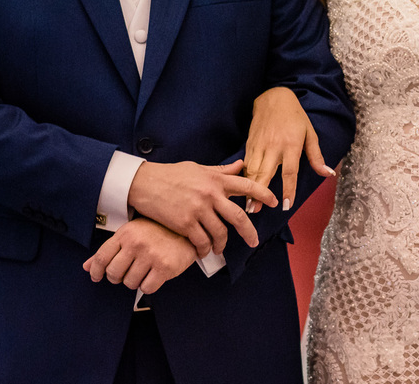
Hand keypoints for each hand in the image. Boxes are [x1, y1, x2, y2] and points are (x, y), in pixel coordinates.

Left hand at [83, 217, 197, 293]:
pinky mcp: (165, 267)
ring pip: (129, 283)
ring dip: (134, 281)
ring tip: (142, 271)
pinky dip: (148, 286)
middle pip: (114, 274)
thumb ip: (109, 250)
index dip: (96, 271)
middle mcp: (136, 243)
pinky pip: (147, 288)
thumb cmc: (156, 231)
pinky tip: (153, 275)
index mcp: (125, 233)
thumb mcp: (131, 234)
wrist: (187, 230)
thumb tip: (86, 267)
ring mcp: (151, 255)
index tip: (96, 276)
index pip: (101, 257)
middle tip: (124, 273)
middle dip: (117, 277)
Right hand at [127, 160, 276, 256]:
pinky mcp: (185, 223)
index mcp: (215, 179)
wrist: (143, 183)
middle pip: (238, 216)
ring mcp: (198, 209)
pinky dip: (204, 250)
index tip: (274, 202)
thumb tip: (240, 165)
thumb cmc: (170, 174)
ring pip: (220, 233)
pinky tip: (202, 252)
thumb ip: (221, 170)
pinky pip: (201, 242)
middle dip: (249, 232)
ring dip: (221, 245)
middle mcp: (210, 194)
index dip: (264, 194)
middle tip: (253, 241)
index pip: (246, 185)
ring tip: (218, 249)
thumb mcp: (198, 167)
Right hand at [244, 87, 333, 212]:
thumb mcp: (310, 133)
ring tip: (247, 206)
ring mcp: (260, 145)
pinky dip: (244, 177)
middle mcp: (273, 146)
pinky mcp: (250, 143)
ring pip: (253, 170)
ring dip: (249, 189)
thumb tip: (328, 174)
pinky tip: (241, 189)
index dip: (288, 190)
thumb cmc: (295, 116)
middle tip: (256, 211)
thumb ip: (317, 156)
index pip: (290, 172)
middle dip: (260, 193)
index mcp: (291, 145)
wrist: (273, 98)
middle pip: (265, 173)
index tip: (286, 205)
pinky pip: (246, 163)